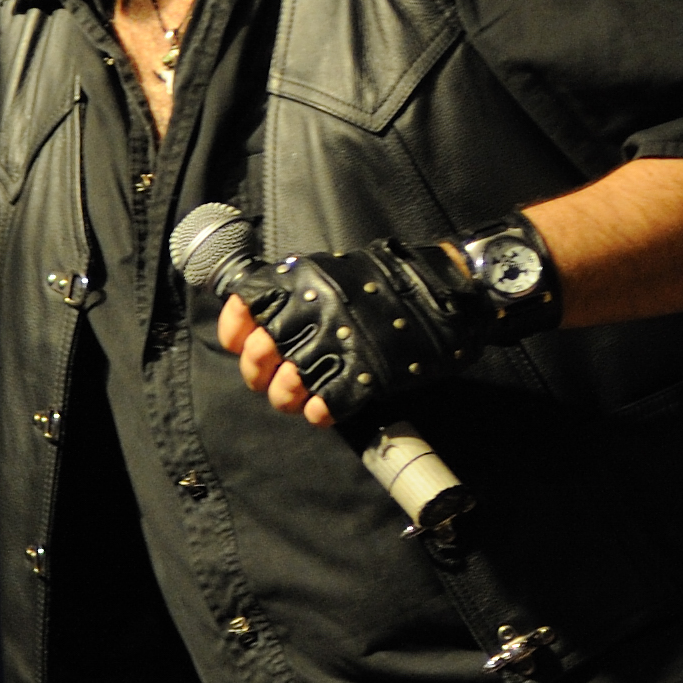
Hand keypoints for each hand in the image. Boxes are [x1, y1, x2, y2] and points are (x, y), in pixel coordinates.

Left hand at [215, 221, 560, 429]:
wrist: (447, 291)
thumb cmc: (389, 281)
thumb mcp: (333, 270)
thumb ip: (296, 289)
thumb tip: (256, 315)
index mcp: (304, 281)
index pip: (245, 305)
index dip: (235, 330)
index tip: (241, 342)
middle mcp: (315, 311)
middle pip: (259, 354)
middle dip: (258, 374)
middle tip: (272, 379)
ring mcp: (341, 345)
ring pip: (288, 385)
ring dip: (287, 397)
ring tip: (300, 396)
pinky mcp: (367, 375)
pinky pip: (327, 405)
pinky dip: (320, 412)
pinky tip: (326, 407)